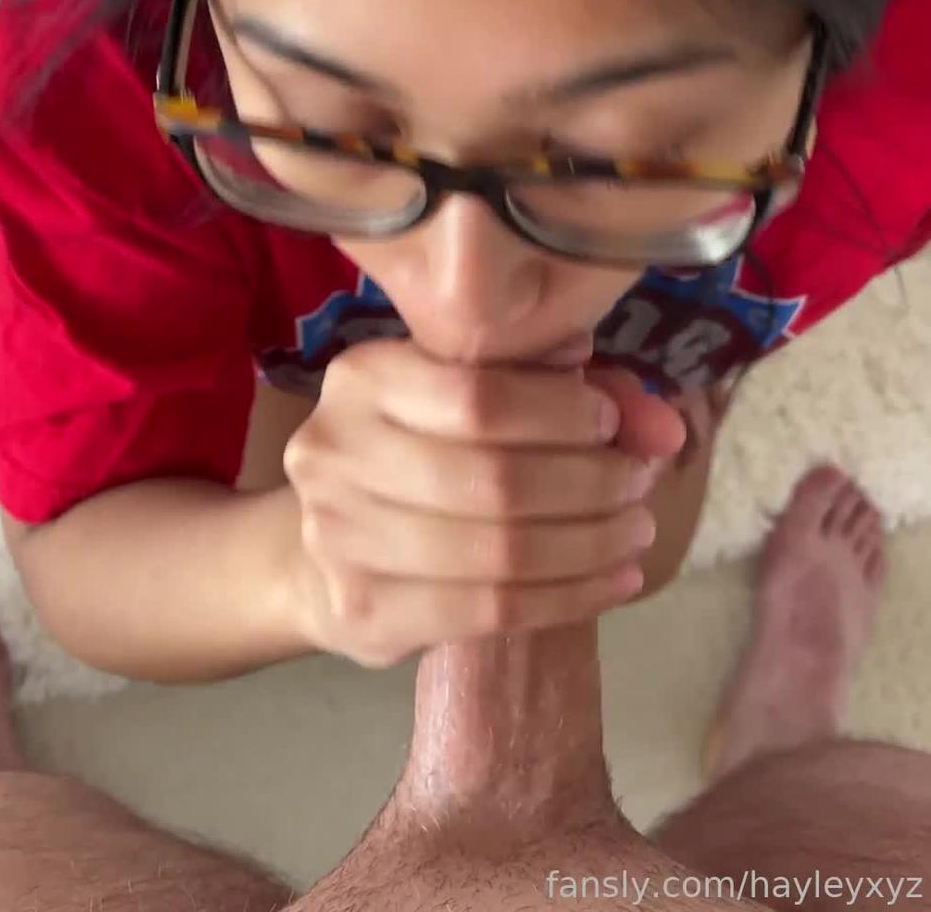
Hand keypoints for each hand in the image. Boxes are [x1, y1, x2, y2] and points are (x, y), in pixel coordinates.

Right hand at [283, 339, 684, 666]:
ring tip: (634, 534)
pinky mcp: (361, 612)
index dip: (560, 411)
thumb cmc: (421, 452)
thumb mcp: (478, 397)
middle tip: (639, 485)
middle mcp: (334, 451)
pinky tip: (611, 582)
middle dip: (589, 483)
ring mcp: (337, 537)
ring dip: (589, 545)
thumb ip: (570, 392)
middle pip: (493, 478)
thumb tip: (662, 424)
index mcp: (362, 378)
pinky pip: (490, 611)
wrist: (327, 547)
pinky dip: (569, 597)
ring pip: (498, 552)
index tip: (613, 423)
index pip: (477, 393)